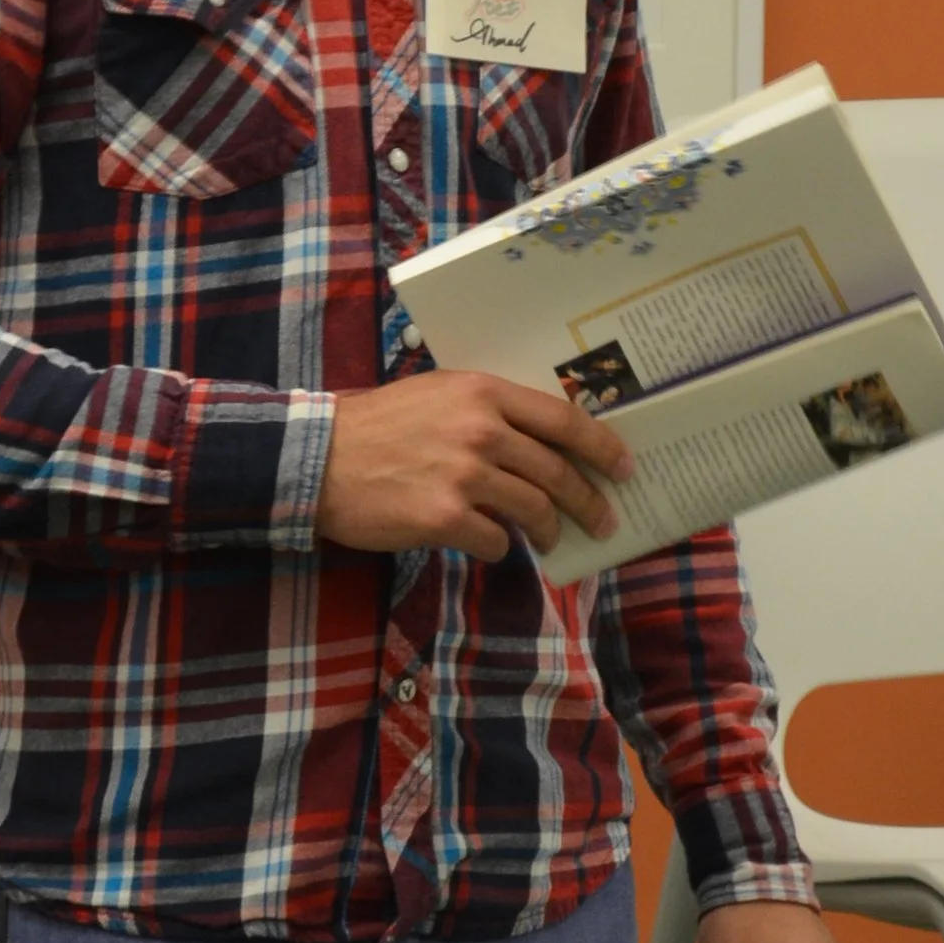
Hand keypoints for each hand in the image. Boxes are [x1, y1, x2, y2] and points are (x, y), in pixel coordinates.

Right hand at [317, 372, 632, 560]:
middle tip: (603, 520)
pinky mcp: (445, 518)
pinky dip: (498, 548)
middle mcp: (483, 431)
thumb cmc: (377, 424)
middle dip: (588, 502)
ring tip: (551, 541)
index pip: (564, 420)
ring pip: (534, 510)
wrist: (320, 458)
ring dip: (549, 531)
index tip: (623, 467)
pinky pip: (495, 542)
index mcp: (484, 394)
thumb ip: (486, 411)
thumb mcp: (438, 395)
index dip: (602, 447)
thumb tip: (538, 442)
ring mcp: (466, 476)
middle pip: (558, 472)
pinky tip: (489, 544)